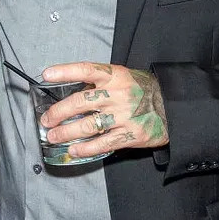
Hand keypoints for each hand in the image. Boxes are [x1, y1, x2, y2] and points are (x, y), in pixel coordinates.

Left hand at [40, 61, 169, 158]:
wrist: (172, 107)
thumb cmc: (144, 90)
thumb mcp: (123, 77)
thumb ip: (100, 82)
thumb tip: (71, 90)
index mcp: (115, 76)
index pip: (86, 69)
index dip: (65, 71)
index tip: (46, 74)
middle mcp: (117, 94)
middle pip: (80, 102)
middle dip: (58, 112)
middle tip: (46, 120)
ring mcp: (124, 116)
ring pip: (88, 125)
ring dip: (66, 133)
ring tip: (53, 137)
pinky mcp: (130, 135)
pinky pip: (103, 144)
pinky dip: (85, 148)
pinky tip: (74, 150)